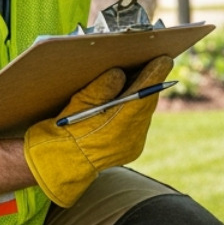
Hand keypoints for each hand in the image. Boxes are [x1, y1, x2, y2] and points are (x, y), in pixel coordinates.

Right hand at [22, 56, 172, 207]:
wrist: (59, 165)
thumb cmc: (64, 132)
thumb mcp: (78, 105)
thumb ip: (100, 88)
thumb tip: (119, 73)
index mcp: (117, 126)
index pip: (142, 95)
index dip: (154, 75)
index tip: (164, 59)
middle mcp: (130, 137)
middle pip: (146, 103)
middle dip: (150, 83)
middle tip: (156, 62)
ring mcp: (133, 145)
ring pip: (144, 113)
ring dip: (143, 96)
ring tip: (143, 76)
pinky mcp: (132, 149)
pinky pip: (139, 123)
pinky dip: (136, 109)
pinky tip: (131, 97)